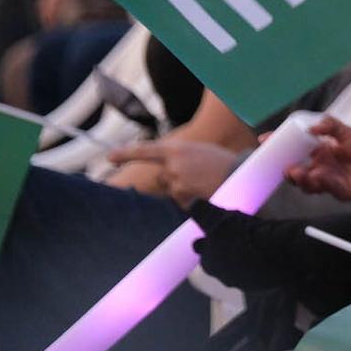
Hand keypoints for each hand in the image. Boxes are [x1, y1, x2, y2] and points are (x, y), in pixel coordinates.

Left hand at [106, 139, 240, 205]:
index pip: (145, 150)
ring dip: (187, 191)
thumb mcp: (201, 153)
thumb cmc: (224, 162)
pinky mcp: (182, 195)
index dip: (125, 153)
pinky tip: (206, 192)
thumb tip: (167, 175)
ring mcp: (176, 179)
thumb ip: (181, 160)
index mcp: (177, 148)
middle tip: (198, 177)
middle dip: (175, 180)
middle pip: (162, 177)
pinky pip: (182, 202)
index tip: (109, 157)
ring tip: (206, 183)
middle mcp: (172, 163)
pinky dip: (192, 200)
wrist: (241, 173)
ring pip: (173, 190)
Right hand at [281, 115, 350, 200]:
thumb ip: (330, 126)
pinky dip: (324, 182)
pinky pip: (330, 189)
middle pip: (299, 172)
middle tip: (285, 167)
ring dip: (302, 180)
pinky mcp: (343, 192)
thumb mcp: (349, 132)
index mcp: (321, 152)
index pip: (295, 151)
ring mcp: (332, 181)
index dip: (279, 148)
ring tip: (299, 172)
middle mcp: (323, 168)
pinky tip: (322, 175)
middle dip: (289, 172)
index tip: (264, 141)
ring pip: (310, 184)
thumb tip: (310, 128)